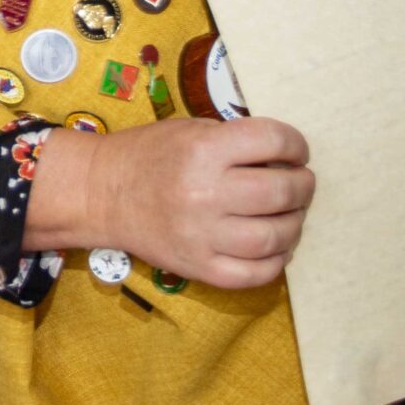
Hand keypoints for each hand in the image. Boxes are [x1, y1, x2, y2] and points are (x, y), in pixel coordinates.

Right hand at [24, 118, 315, 291]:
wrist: (101, 194)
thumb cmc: (149, 155)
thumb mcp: (191, 129)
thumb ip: (237, 141)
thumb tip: (286, 158)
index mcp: (204, 150)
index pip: (275, 141)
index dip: (297, 145)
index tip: (296, 151)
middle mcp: (205, 193)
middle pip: (282, 191)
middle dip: (304, 184)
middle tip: (300, 182)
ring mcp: (202, 236)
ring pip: (276, 237)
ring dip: (295, 223)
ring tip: (290, 214)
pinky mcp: (198, 268)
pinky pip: (255, 274)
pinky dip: (276, 261)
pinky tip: (275, 246)